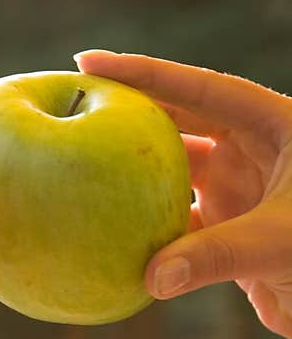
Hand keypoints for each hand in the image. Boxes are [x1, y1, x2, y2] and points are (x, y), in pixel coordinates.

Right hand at [73, 50, 291, 338]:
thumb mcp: (285, 244)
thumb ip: (218, 256)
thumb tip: (149, 278)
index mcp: (277, 126)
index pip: (201, 88)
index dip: (145, 72)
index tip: (87, 61)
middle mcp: (255, 151)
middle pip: (178, 119)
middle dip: (127, 110)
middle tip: (68, 103)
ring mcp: (243, 189)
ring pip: (173, 171)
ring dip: (132, 171)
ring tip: (76, 163)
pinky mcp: (232, 232)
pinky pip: (177, 225)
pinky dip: (144, 229)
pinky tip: (103, 232)